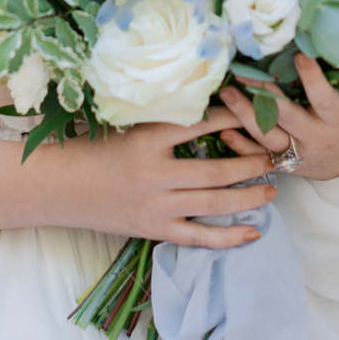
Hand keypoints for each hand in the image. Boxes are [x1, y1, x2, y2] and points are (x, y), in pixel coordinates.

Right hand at [46, 107, 275, 247]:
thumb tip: (211, 102)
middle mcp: (154, 174)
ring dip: (248, 197)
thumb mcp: (130, 125)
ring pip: (213, 204)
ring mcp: (155, 206)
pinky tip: (253, 231)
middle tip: (276, 155)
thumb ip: (167, 118)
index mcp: (148, 139)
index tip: (257, 110)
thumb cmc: (98, 148)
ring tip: (272, 189)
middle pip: (216, 171)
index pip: (200, 125)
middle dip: (251, 164)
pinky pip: (198, 237)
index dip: (232, 117)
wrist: (62, 186)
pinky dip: (228, 237)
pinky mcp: (153, 229)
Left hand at [218, 54, 338, 181]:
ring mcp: (299, 153)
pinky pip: (260, 156)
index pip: (324, 99)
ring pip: (268, 138)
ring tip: (227, 94)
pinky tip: (224, 128)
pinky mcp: (286, 163)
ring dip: (244, 116)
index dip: (312, 79)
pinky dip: (241, 145)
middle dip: (263, 96)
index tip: (300, 56)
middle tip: (241, 73)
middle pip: (287, 118)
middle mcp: (317, 137)